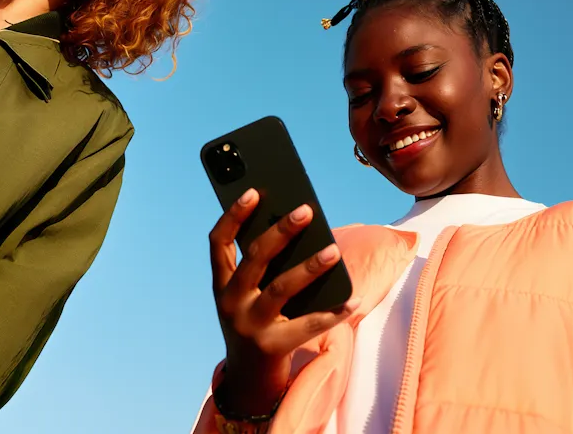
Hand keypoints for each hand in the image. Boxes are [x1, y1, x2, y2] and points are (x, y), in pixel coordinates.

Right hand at [208, 188, 359, 416]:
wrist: (249, 381)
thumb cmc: (255, 324)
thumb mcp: (247, 297)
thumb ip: (262, 269)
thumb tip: (297, 230)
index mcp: (221, 285)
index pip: (218, 243)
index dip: (233, 216)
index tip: (253, 191)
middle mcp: (230, 303)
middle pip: (255, 260)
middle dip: (280, 232)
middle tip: (306, 210)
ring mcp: (250, 326)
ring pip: (281, 289)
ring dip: (310, 267)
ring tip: (334, 250)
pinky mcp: (273, 347)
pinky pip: (309, 326)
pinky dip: (333, 312)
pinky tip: (354, 299)